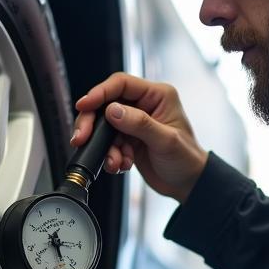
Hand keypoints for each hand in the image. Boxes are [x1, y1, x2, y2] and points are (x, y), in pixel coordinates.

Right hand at [71, 72, 207, 202]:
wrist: (187, 184)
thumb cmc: (186, 159)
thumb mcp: (165, 141)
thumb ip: (139, 124)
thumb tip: (112, 110)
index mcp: (157, 95)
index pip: (121, 84)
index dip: (99, 92)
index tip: (84, 105)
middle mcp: (144, 106)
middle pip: (106, 104)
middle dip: (93, 123)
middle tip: (82, 137)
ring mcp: (134, 123)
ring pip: (104, 127)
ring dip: (104, 146)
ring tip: (113, 161)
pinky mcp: (127, 139)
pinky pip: (108, 143)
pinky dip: (110, 156)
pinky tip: (121, 165)